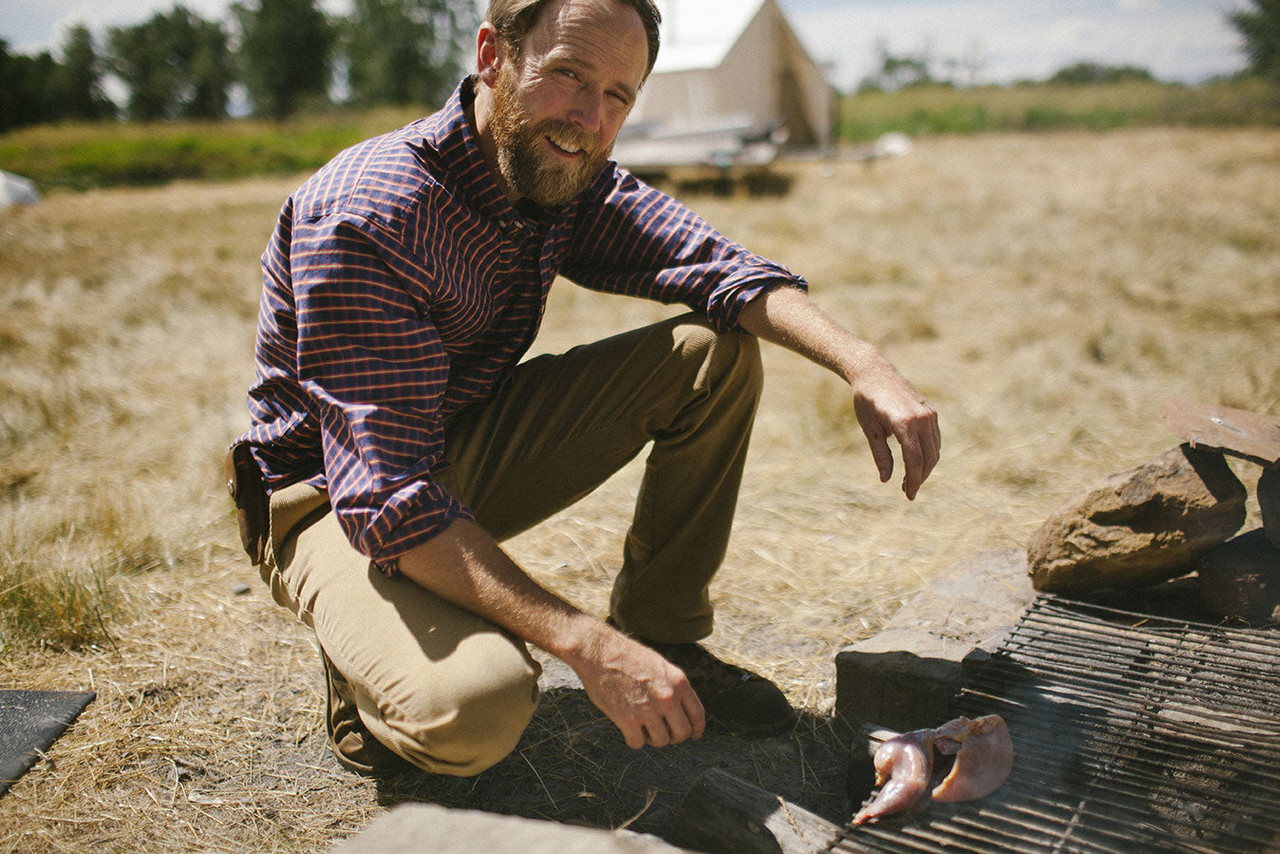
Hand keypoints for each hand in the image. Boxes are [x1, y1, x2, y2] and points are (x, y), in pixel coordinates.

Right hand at [570, 625, 705, 748]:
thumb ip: (672, 686)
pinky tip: (628, 730)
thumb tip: (679, 708)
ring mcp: (649, 710)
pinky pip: (638, 743)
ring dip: (652, 738)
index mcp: (678, 682)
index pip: (697, 715)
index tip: (693, 735)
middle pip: (682, 733)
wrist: (599, 652)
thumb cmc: (626, 656)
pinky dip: (633, 740)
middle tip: (662, 733)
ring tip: (642, 727)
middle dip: (673, 737)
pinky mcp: (628, 720)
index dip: (696, 729)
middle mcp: (667, 697)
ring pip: (661, 741)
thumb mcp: (659, 665)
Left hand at [851, 358, 940, 499]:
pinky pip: (935, 439)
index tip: (909, 495)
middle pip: (928, 458)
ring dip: (926, 468)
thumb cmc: (867, 401)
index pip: (915, 460)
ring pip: (934, 450)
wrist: (875, 372)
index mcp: (904, 423)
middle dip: (920, 478)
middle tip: (908, 492)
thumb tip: (886, 479)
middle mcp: (921, 418)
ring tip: (911, 480)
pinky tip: (918, 463)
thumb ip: (880, 455)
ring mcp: (929, 414)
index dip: (913, 480)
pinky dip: (929, 454)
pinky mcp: (930, 412)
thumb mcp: (870, 430)